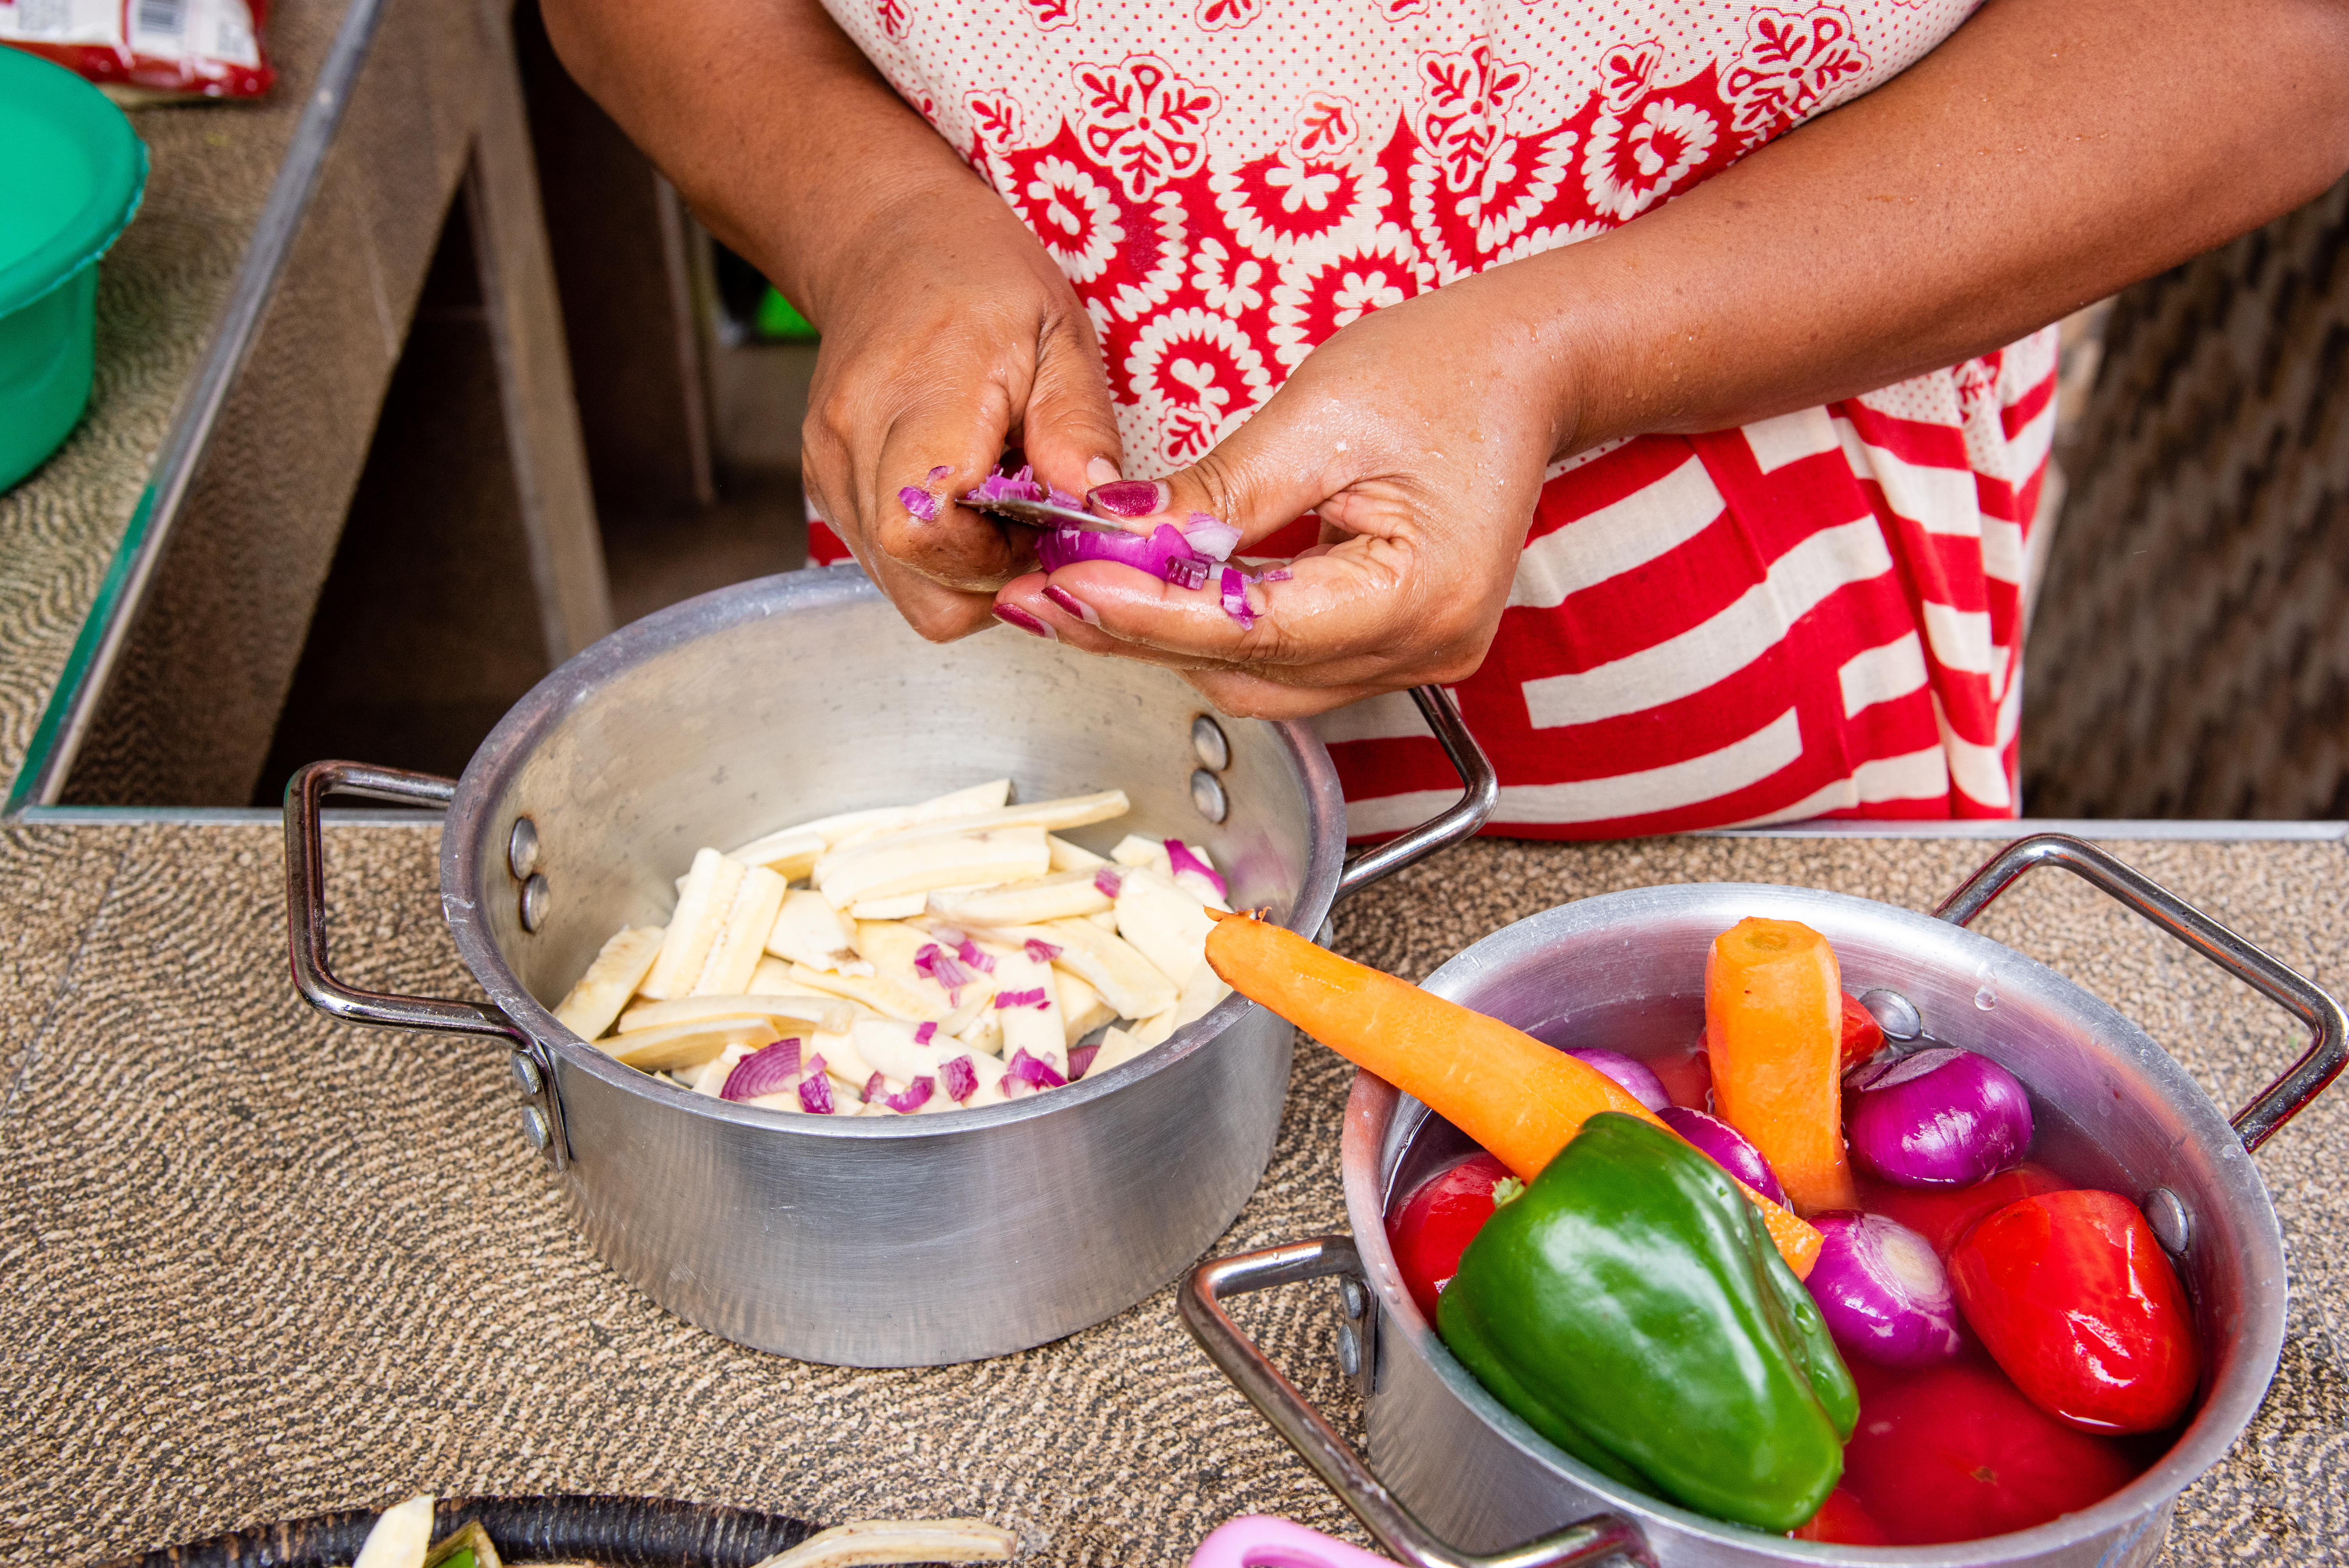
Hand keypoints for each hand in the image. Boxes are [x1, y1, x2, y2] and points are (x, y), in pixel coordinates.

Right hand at [802, 175, 1122, 640]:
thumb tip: (1103, 508)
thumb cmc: (978, 275)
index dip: (999, 555)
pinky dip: (940, 557)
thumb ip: (1077, 425)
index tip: (1046, 519)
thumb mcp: (1056, 331)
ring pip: (905, 587)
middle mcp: (853, 447)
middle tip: (1037, 520)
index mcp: (917, 399)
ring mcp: (831, 474)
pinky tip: (969, 503)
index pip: (928, 534)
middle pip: (919, 582)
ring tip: (1005, 506)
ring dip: (969, 572)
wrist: (886, 240)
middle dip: (995, 576)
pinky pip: (889, 564)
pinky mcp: (828, 489)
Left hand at [991, 263, 1585, 715]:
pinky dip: (1217, 629)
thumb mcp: (1319, 415)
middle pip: (1248, 670)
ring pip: (1259, 677)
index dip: (1146, 612)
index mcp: (1420, 595)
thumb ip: (1219, 493)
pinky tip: (1156, 591)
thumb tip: (1115, 535)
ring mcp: (1416, 657)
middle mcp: (1425, 649)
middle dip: (1141, 633)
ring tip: (1081, 588)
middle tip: (1043, 592)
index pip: (1251, 628)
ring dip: (1170, 638)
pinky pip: (1286, 658)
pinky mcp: (1396, 643)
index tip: (1063, 583)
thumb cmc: (1444, 368)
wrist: (1530, 366)